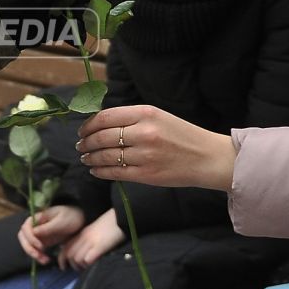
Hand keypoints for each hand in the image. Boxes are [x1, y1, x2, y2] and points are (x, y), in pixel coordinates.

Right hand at [18, 204, 85, 263]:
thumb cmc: (71, 216)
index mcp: (37, 218)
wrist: (79, 219)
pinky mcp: (43, 241)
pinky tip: (47, 260)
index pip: (25, 228)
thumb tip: (34, 232)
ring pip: (28, 245)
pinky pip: (36, 250)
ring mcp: (38, 234)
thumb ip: (47, 227)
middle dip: (29, 248)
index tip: (40, 246)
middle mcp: (35, 226)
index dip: (30, 238)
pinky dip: (39, 256)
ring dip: (33, 254)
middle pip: (23, 237)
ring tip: (45, 261)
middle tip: (38, 255)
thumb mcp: (60, 221)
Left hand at [59, 209, 124, 268]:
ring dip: (81, 266)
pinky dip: (88, 264)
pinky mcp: (99, 246)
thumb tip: (79, 252)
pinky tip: (94, 263)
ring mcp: (91, 242)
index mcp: (81, 234)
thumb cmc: (110, 225)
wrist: (121, 217)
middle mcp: (83, 238)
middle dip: (72, 265)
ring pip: (77, 259)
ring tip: (88, 267)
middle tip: (80, 269)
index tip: (64, 267)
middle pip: (69, 255)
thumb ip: (86, 239)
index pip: (65, 248)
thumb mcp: (94, 231)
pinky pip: (87, 259)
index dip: (62, 259)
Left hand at [77, 105, 235, 191]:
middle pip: (102, 137)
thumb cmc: (182, 135)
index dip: (89, 125)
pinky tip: (96, 170)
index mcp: (146, 113)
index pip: (106, 117)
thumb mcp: (159, 116)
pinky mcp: (147, 175)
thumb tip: (99, 124)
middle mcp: (144, 133)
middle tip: (80, 146)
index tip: (82, 130)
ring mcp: (145, 155)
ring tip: (86, 158)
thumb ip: (131, 118)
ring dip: (91, 158)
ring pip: (106, 156)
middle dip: (86, 143)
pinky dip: (101, 171)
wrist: (208, 158)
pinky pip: (115, 173)